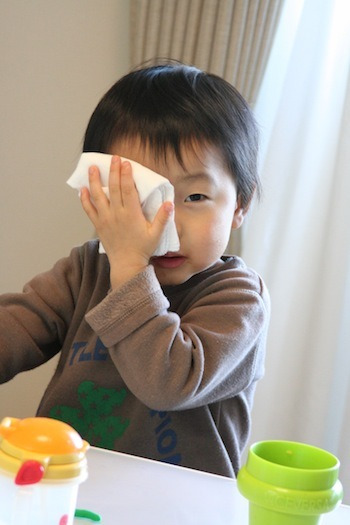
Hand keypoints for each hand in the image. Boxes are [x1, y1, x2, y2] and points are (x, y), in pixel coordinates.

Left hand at [80, 155, 173, 287]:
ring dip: (94, 181)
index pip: (128, 190)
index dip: (126, 175)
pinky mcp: (98, 225)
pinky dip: (84, 199)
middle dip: (113, 171)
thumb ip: (163, 218)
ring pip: (98, 196)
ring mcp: (105, 219)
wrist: (127, 265)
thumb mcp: (156, 234)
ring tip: (92, 168)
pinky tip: (82, 189)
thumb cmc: (142, 249)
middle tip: (113, 158)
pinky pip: (89, 210)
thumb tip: (169, 204)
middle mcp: (116, 214)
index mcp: (131, 214)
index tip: (126, 163)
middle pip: (113, 188)